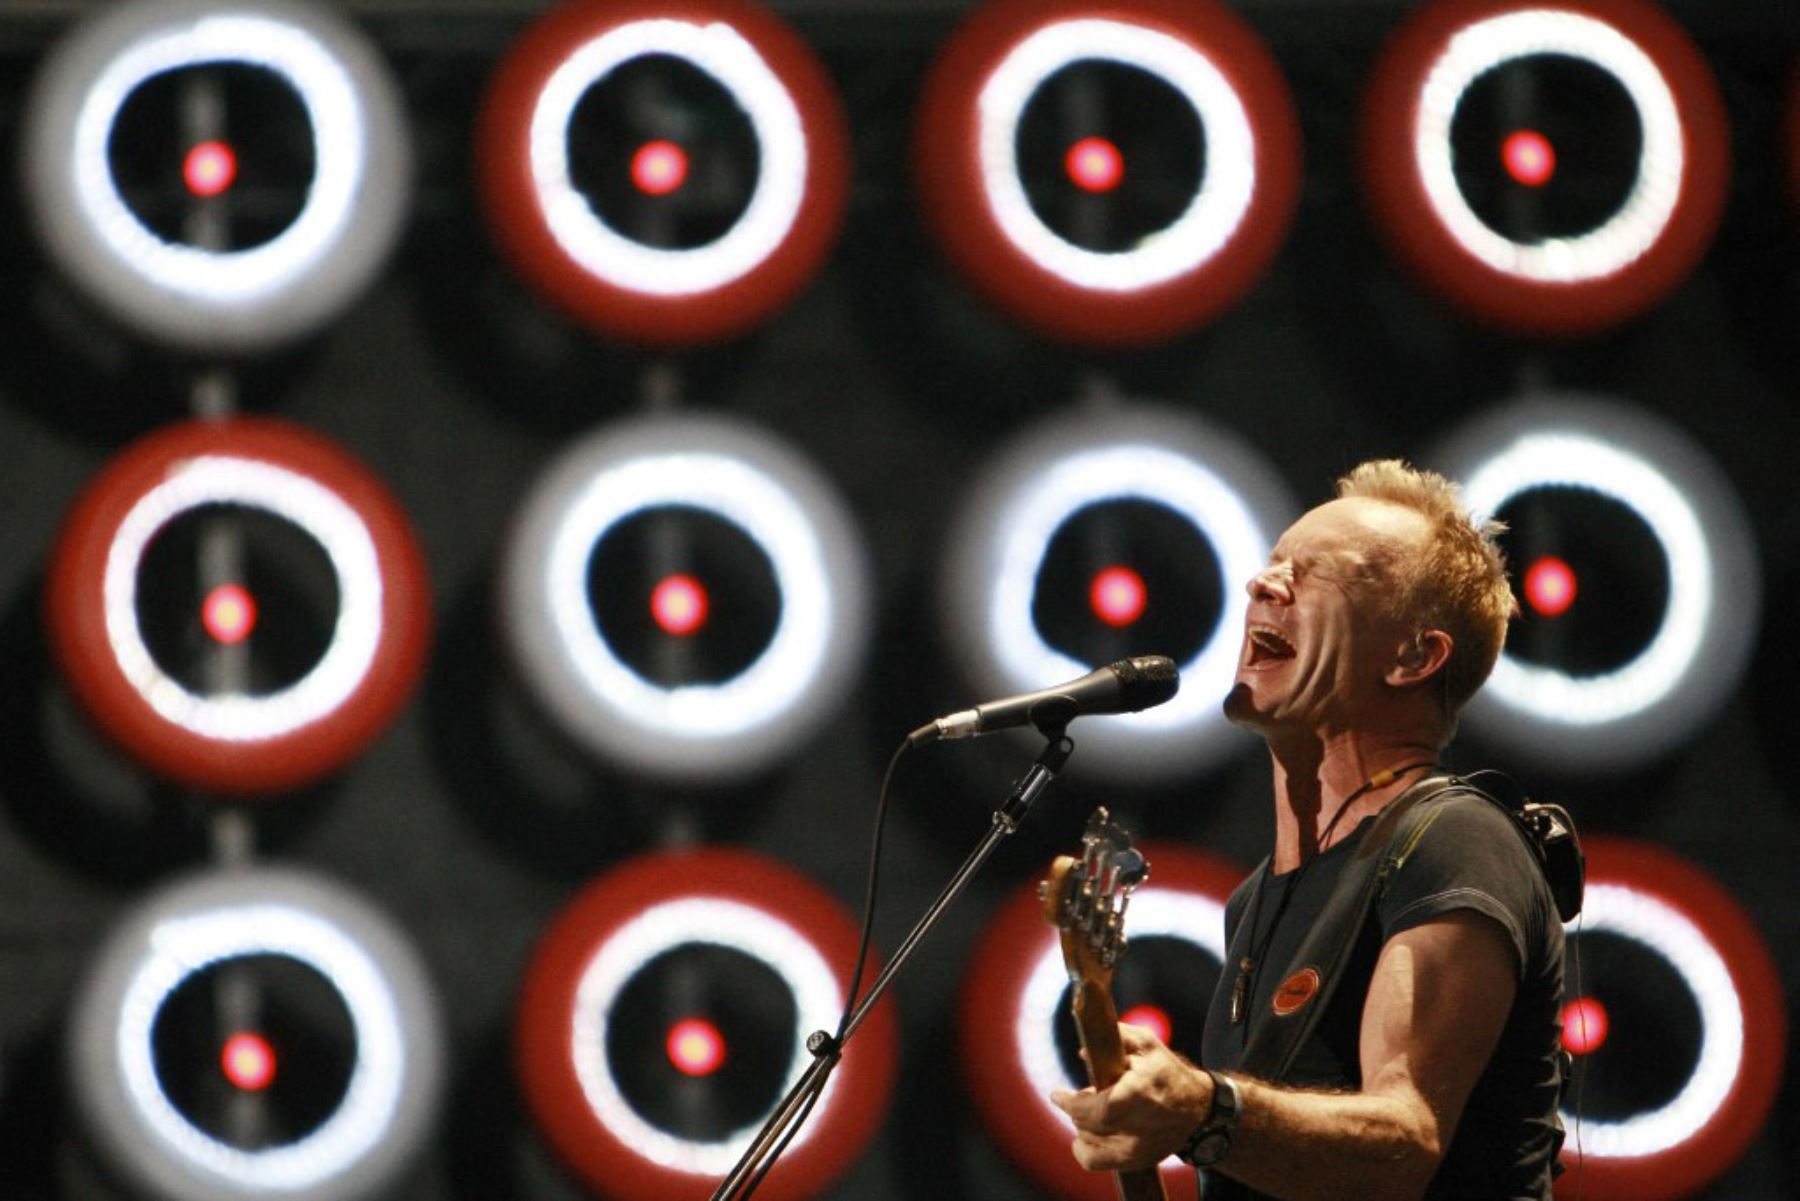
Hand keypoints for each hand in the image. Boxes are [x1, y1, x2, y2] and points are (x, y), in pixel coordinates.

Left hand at [1049, 1023, 1213, 1171]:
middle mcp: (1137, 1126)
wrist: (1196, 1109)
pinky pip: (1093, 1161)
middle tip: (1078, 1096)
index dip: (1070, 1103)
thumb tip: (1083, 1052)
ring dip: (1082, 1124)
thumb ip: (1116, 1038)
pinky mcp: (1135, 1160)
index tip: (1057, 1094)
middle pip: (1086, 1123)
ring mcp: (1136, 1148)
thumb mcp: (1146, 1044)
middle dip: (1075, 1108)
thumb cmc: (1167, 1072)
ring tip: (1091, 1111)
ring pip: (1087, 1141)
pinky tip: (1089, 1134)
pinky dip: (1084, 1147)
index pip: (1094, 1108)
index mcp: (1138, 1094)